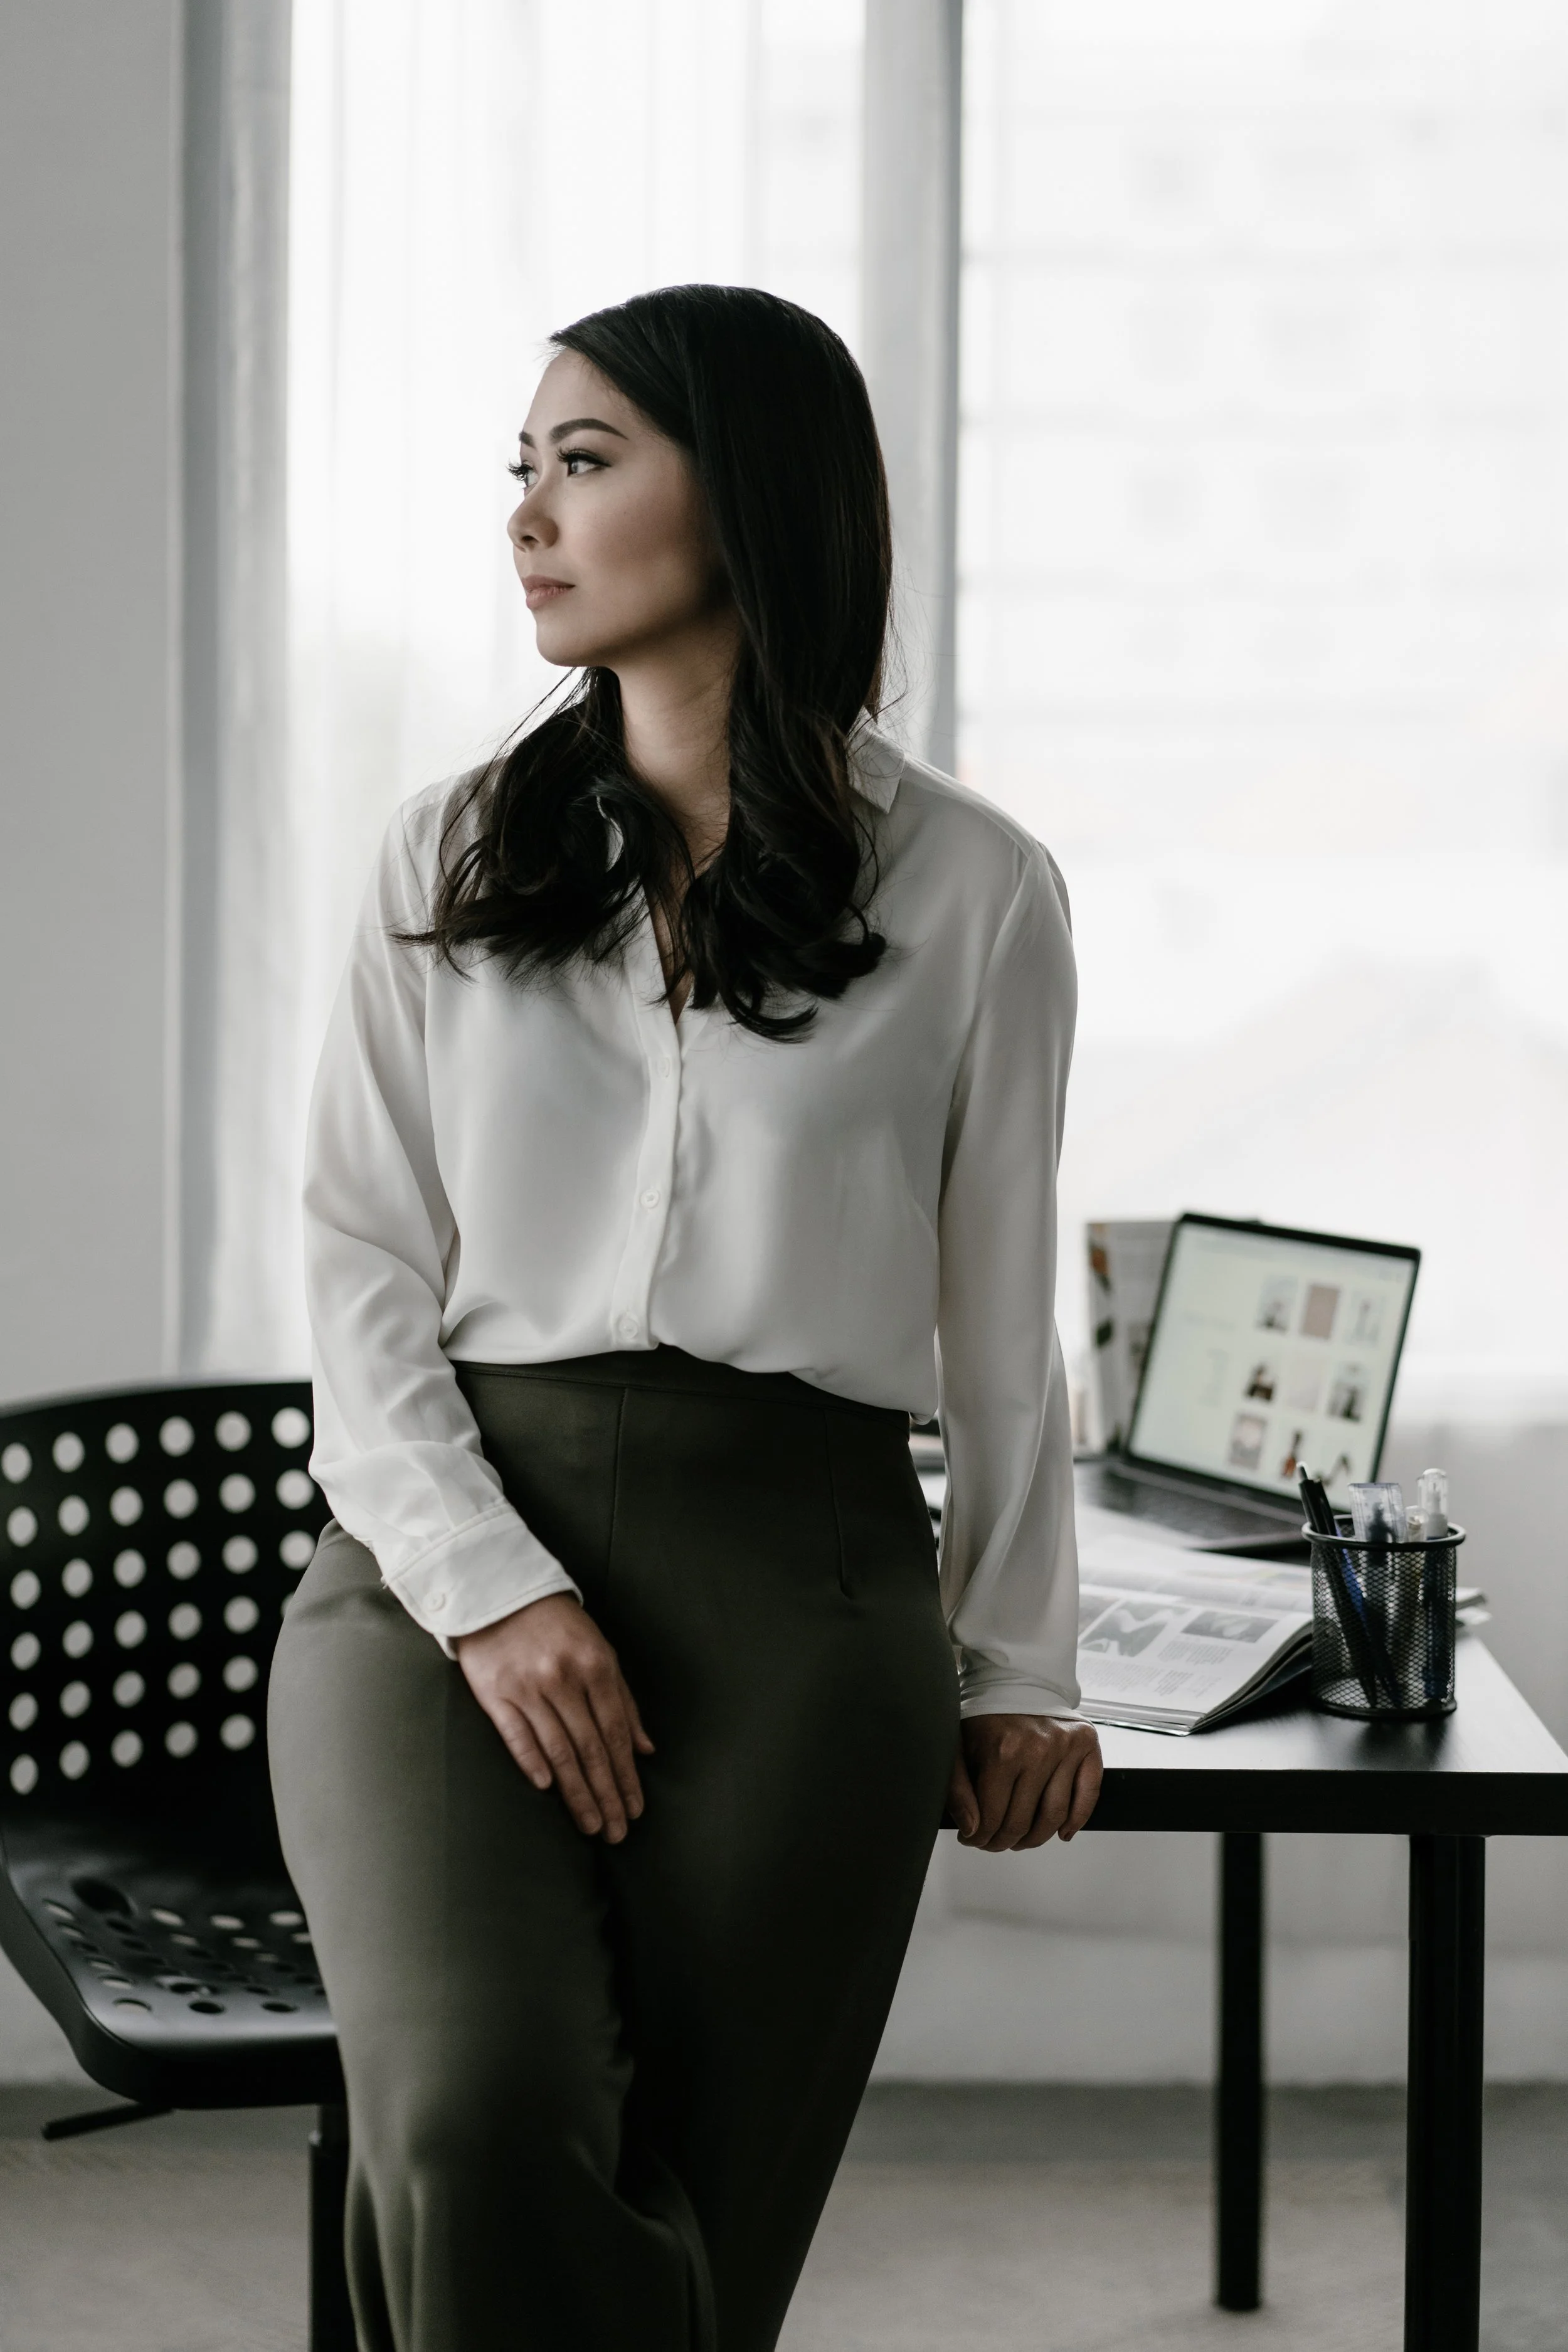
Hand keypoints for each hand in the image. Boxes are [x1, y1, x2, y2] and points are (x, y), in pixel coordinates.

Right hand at [455, 1594, 653, 1841]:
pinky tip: (547, 1788)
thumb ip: (623, 1699)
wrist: (499, 1593)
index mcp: (596, 1667)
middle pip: (591, 1748)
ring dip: (577, 1792)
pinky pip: (516, 1734)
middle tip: (617, 1831)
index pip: (616, 1733)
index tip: (635, 1809)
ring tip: (591, 1824)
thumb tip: (644, 1748)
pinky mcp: (495, 1692)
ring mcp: (528, 1687)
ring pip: (558, 1750)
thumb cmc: (557, 1625)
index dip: (627, 1775)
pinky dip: (532, 1761)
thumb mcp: (599, 1650)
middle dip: (607, 1794)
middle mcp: (564, 1679)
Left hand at [944, 1714, 1101, 1850]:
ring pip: (1055, 1815)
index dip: (979, 1837)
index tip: (972, 1839)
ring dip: (1036, 1838)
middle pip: (1022, 1821)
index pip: (993, 1817)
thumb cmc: (985, 1717)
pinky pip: (1088, 1794)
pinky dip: (1077, 1820)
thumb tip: (972, 1830)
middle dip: (1003, 1841)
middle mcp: (1039, 1749)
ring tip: (1020, 1840)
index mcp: (1003, 1751)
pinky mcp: (1087, 1744)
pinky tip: (1061, 1833)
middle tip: (993, 1842)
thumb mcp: (957, 1748)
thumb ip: (957, 1790)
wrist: (1015, 1681)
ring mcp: (1066, 1747)